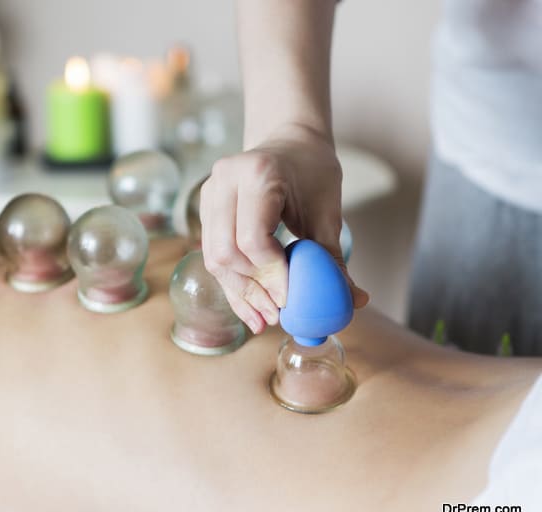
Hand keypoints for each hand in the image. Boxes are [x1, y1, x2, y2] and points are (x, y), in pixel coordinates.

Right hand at [200, 124, 368, 333]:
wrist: (289, 142)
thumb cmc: (312, 171)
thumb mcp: (328, 210)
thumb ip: (334, 257)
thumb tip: (355, 302)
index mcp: (257, 173)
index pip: (253, 237)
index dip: (271, 274)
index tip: (290, 299)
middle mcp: (225, 180)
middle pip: (226, 251)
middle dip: (252, 289)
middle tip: (276, 315)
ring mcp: (210, 193)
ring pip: (214, 257)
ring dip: (239, 292)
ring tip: (263, 319)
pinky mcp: (205, 207)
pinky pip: (212, 253)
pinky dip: (232, 283)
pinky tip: (250, 307)